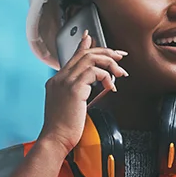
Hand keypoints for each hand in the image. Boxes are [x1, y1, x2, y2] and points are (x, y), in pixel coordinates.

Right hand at [39, 32, 127, 152]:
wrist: (55, 139)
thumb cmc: (63, 129)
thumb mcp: (69, 106)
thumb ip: (77, 93)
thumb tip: (90, 88)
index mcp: (57, 81)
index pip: (72, 57)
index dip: (84, 45)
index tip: (91, 37)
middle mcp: (59, 78)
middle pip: (84, 54)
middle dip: (105, 52)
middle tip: (120, 56)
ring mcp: (65, 82)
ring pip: (91, 59)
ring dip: (110, 63)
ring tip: (119, 74)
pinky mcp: (74, 89)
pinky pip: (94, 72)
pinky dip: (106, 77)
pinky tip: (111, 87)